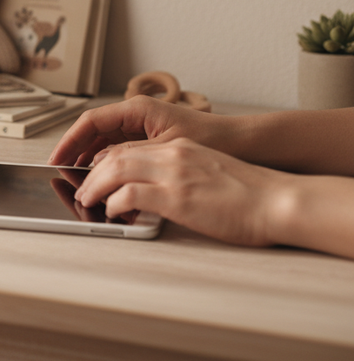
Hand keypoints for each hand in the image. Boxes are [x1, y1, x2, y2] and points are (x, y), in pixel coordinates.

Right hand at [49, 96, 227, 166]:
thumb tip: (100, 163)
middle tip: (60, 172)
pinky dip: (106, 163)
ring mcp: (142, 127)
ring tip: (78, 179)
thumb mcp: (167, 149)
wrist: (245, 145)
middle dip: (76, 151)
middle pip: (94, 131)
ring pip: (104, 142)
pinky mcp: (149, 141)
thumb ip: (131, 155)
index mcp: (138, 110)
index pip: (91, 121)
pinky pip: (119, 150)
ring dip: (89, 158)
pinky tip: (102, 178)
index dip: (70, 140)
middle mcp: (136, 115)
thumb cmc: (213, 140)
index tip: (57, 159)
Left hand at [72, 138, 293, 246]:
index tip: (91, 177)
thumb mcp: (207, 174)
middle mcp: (173, 155)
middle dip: (91, 174)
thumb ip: (179, 176)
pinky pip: (129, 193)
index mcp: (179, 148)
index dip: (102, 162)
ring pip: (114, 170)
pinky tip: (113, 212)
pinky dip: (113, 202)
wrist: (278, 202)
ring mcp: (173, 173)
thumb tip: (154, 193)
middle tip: (81, 191)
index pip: (127, 148)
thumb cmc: (250, 196)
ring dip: (94, 187)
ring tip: (88, 202)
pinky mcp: (177, 196)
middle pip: (114, 156)